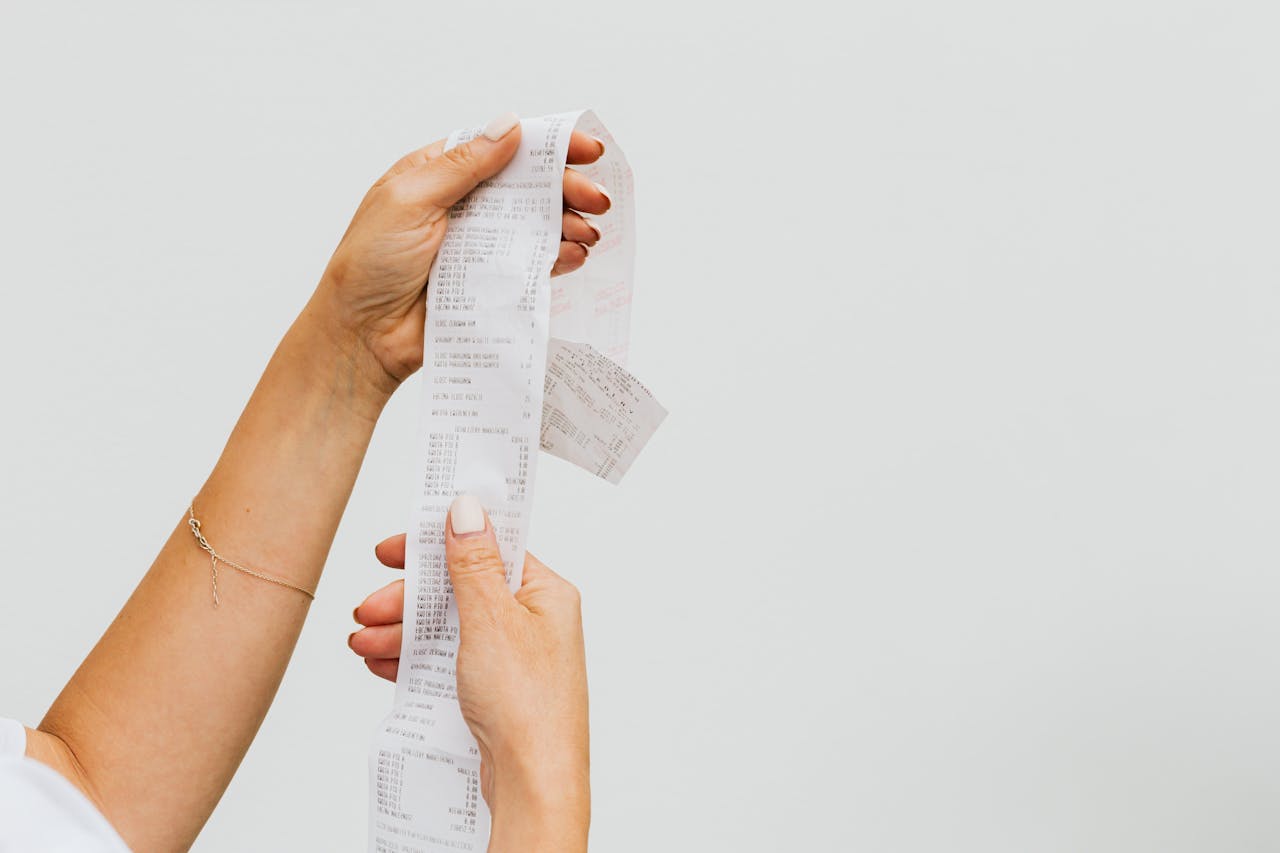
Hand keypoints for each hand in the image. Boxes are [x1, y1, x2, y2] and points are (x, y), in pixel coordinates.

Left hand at [315, 112, 610, 386]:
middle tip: (597, 199)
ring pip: (536, 225)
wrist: (362, 336)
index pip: (500, 147)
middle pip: (527, 186)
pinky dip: (558, 258)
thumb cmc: (369, 264)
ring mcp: (479, 244)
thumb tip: (509, 126)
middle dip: (567, 188)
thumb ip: (463, 165)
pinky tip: (574, 255)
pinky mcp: (490, 282)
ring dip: (568, 224)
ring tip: (589, 232)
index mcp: (438, 173)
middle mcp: (464, 205)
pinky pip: (533, 265)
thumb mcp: (410, 200)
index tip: (585, 149)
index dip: (545, 144)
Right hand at [351, 495, 588, 851]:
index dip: (438, 543)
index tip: (396, 547)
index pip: (487, 548)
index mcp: (544, 593)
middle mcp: (532, 621)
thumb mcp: (491, 619)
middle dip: (408, 598)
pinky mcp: (493, 689)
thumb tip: (466, 509)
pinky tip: (382, 663)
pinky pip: (446, 661)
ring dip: (402, 631)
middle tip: (369, 607)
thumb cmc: (528, 706)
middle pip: (459, 589)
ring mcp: (512, 657)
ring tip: (363, 641)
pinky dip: (413, 659)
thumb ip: (472, 563)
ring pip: (447, 628)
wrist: (533, 784)